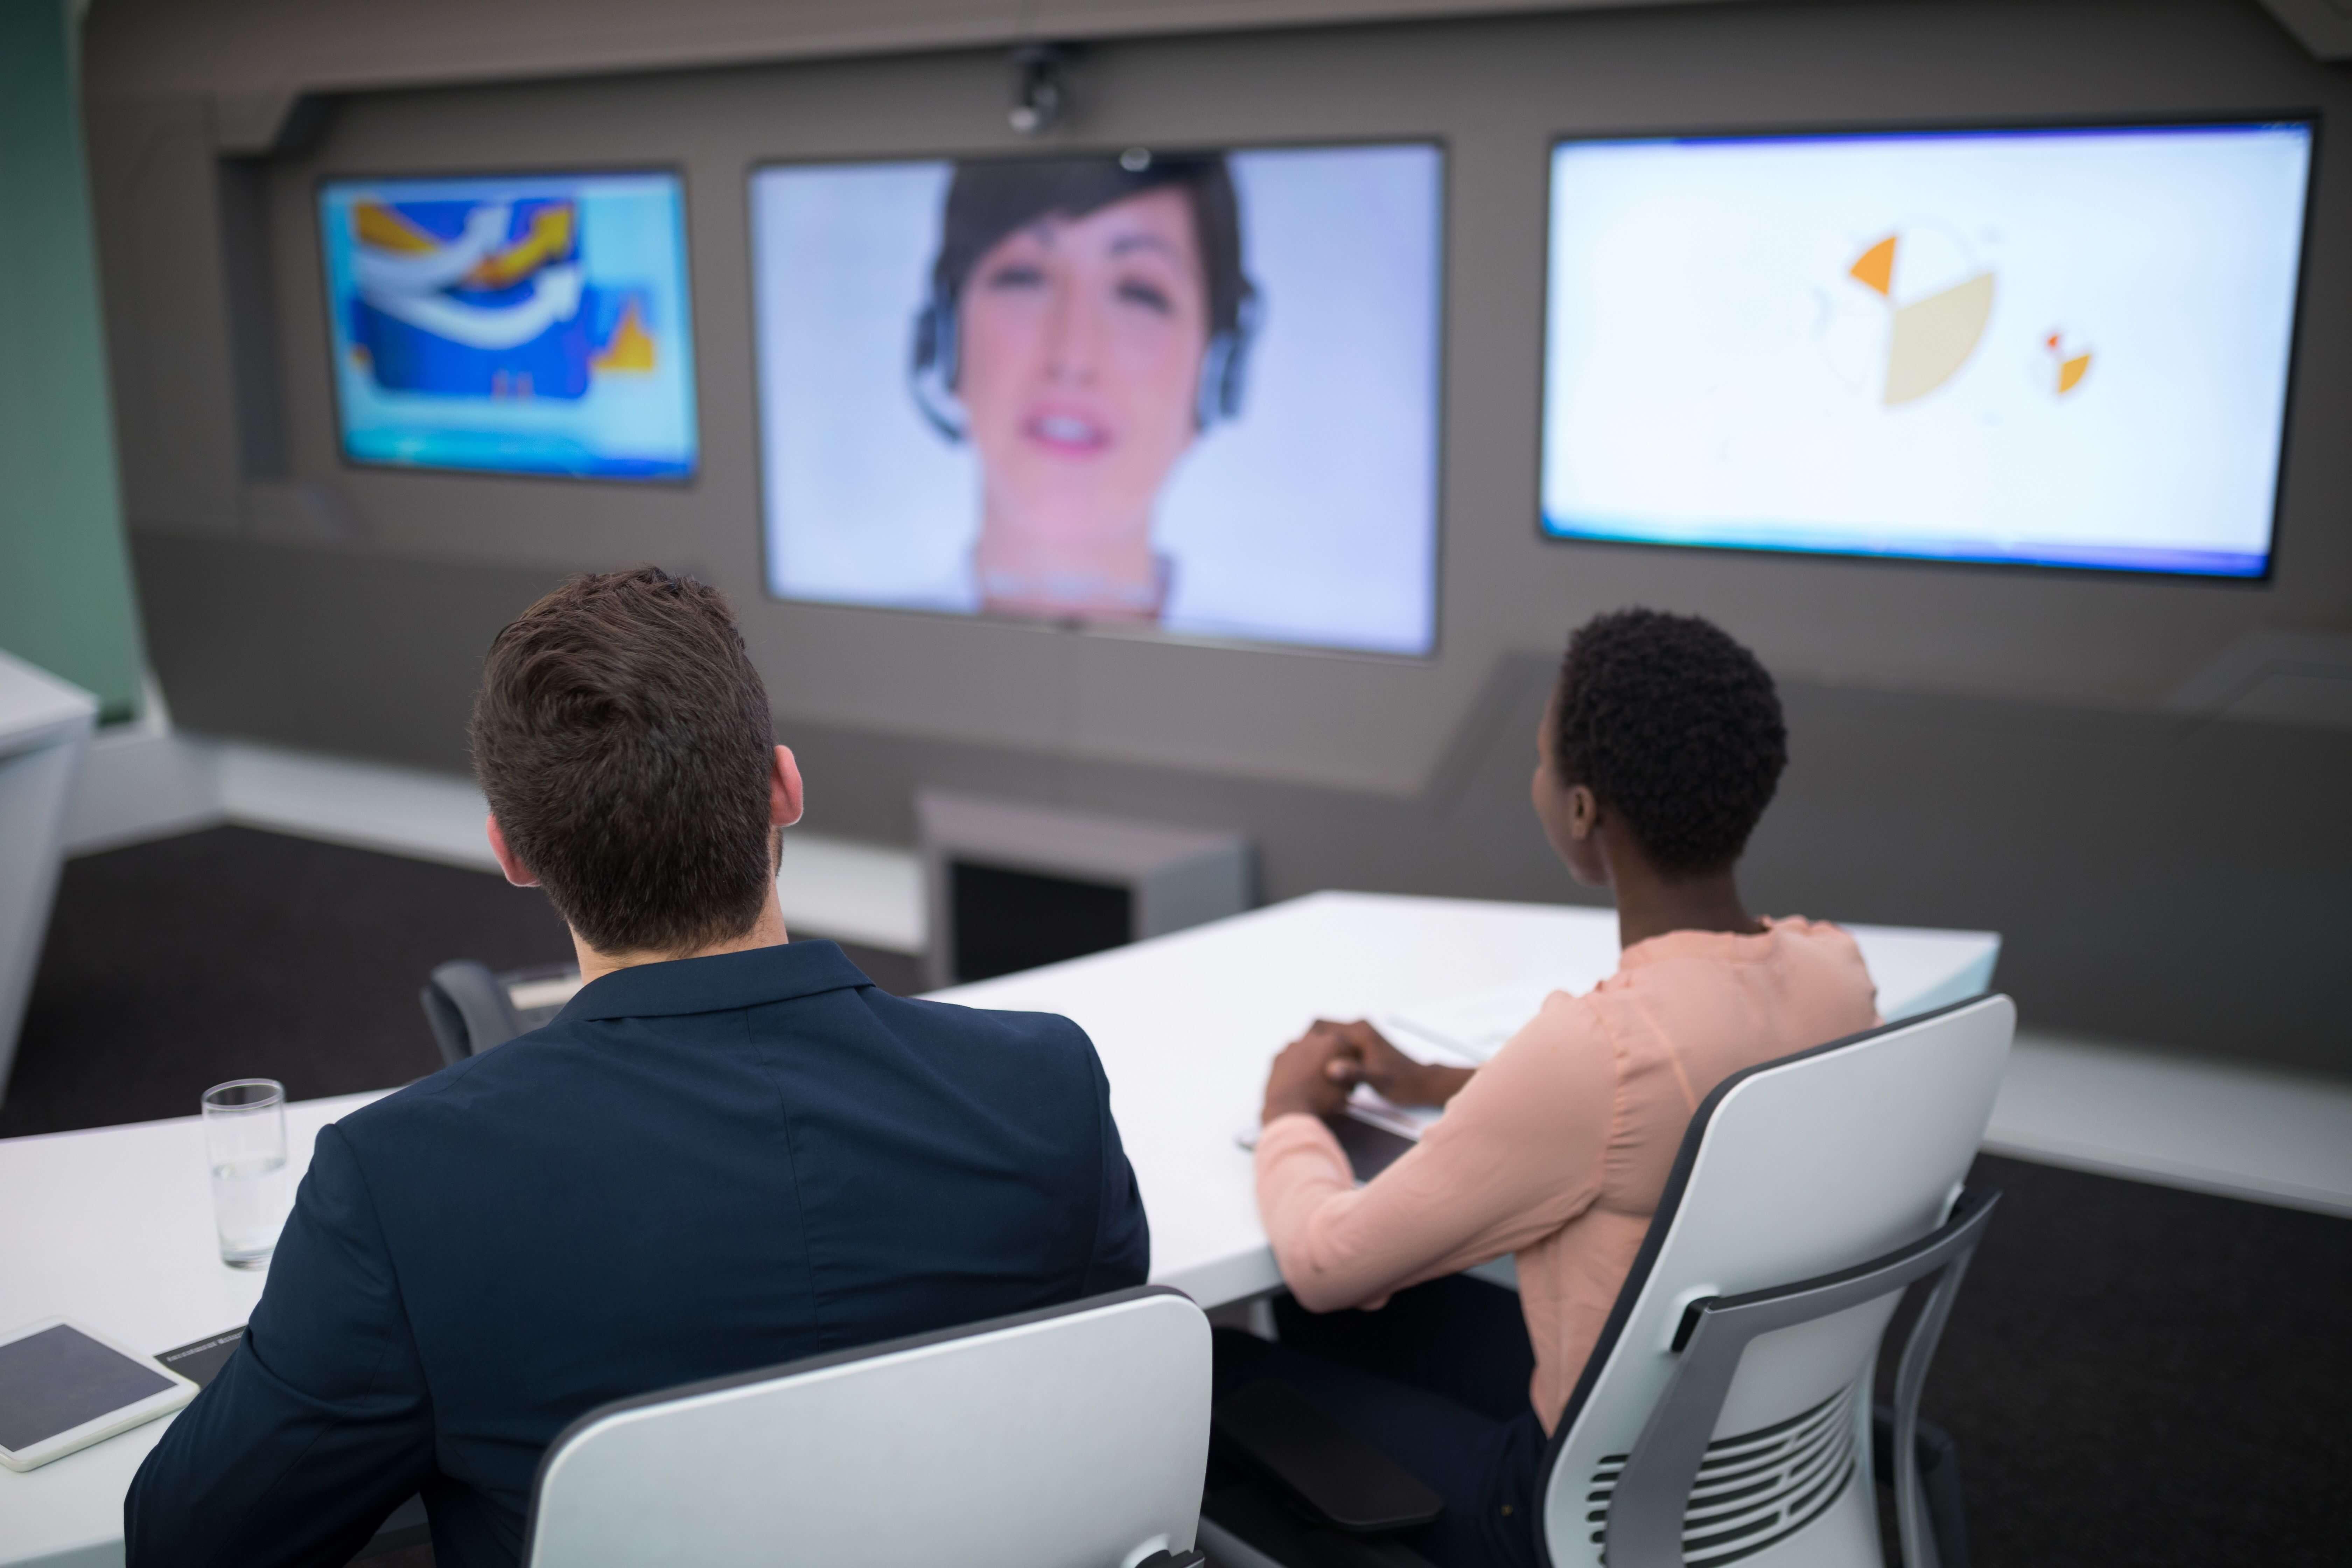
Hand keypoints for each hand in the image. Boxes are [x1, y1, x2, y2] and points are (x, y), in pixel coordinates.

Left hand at [1260, 1026, 1356, 1124]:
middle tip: (1328, 1080)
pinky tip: (1297, 1082)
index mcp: (1334, 1042)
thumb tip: (1347, 1072)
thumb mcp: (1346, 1088)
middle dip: (1329, 1059)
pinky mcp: (1278, 1056)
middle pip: (1326, 1047)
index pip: (1346, 1049)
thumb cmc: (1323, 1101)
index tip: (1346, 1080)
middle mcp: (1313, 1038)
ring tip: (1312, 1083)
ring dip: (1310, 1061)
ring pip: (1307, 1052)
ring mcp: (1293, 1046)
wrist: (1291, 1110)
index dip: (1348, 1065)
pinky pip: (1290, 1060)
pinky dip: (1294, 1068)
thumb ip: (1349, 1074)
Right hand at [1313, 1020, 1477, 1109]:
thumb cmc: (1403, 1084)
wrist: (1423, 1083)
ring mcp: (1361, 1035)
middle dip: (1309, 1046)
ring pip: (1329, 1038)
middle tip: (1298, 1067)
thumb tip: (1330, 1069)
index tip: (1297, 1058)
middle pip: (1322, 1029)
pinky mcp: (1362, 1044)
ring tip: (1308, 1072)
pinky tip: (1324, 1075)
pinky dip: (1328, 1056)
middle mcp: (1359, 1027)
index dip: (1305, 1039)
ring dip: (1318, 1051)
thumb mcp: (1378, 1080)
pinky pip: (1337, 1045)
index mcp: (1360, 1031)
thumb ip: (1354, 1073)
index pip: (1320, 1024)